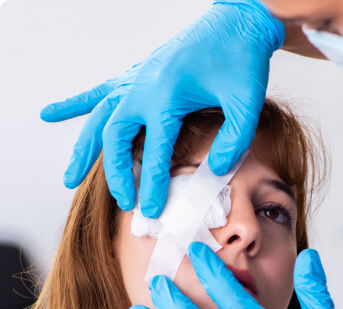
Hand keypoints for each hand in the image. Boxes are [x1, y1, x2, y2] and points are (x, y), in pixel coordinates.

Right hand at [40, 0, 284, 217]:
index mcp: (167, 96)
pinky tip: (53, 113)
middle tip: (124, 202)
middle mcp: (143, 87)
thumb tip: (216, 171)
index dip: (154, 184)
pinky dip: (76, 104)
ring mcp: (137, 79)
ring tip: (69, 179)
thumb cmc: (243, 60)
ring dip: (84, 150)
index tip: (152, 210)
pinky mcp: (139, 74)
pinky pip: (101, 92)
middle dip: (117, 174)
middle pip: (117, 138)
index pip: (156, 151)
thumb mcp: (247, 103)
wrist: (236, 22)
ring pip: (100, 119)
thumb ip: (234, 139)